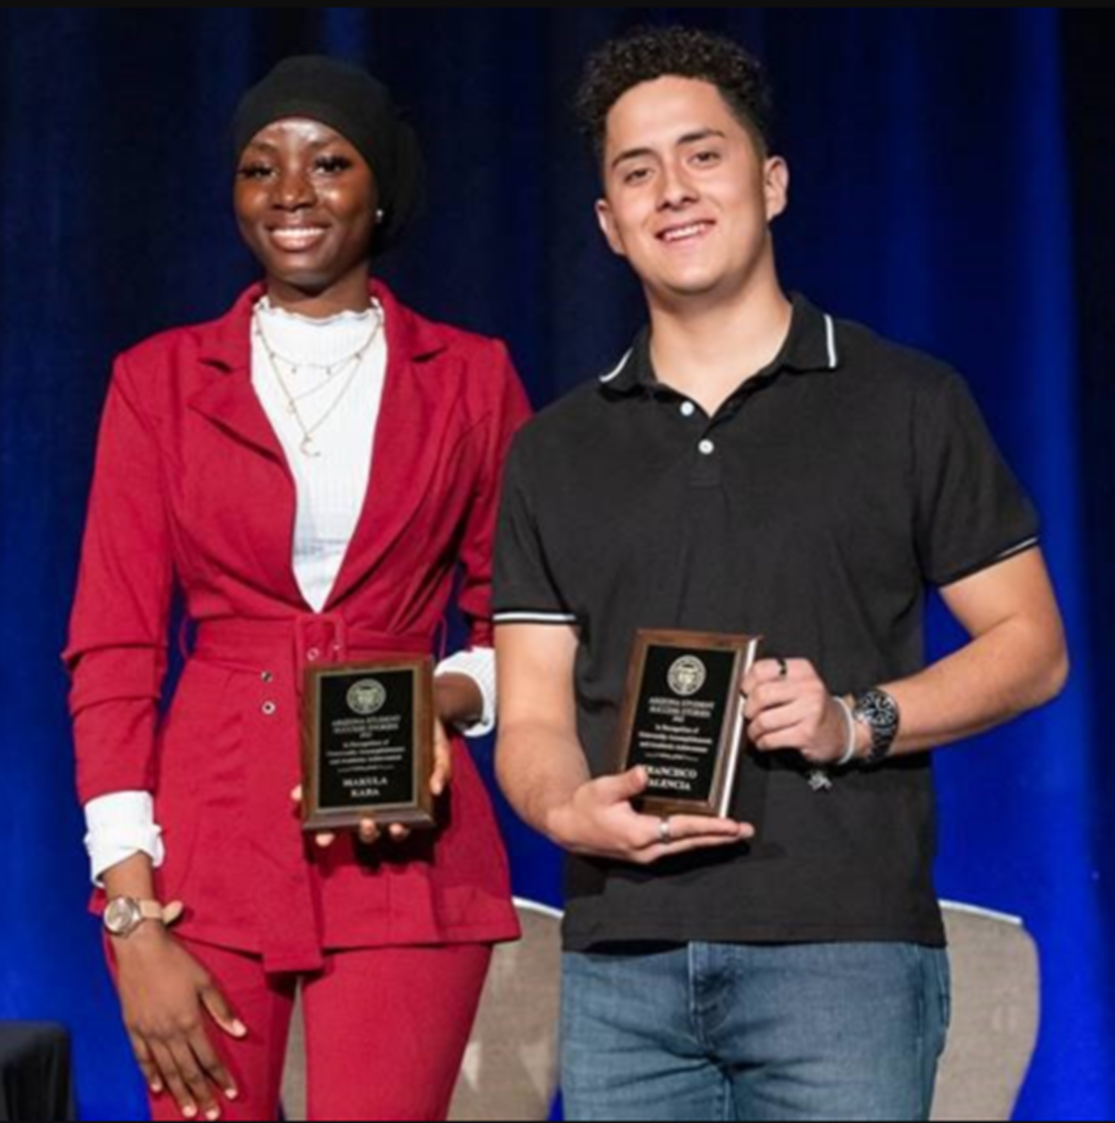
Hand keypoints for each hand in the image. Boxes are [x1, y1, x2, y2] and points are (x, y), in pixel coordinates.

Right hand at [112, 924, 244, 1119]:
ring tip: (190, 1110)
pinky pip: (142, 1059)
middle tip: (211, 1114)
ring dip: (179, 1092)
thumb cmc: (176, 961)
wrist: (141, 949)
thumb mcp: (206, 980)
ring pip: (166, 1071)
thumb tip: (240, 1032)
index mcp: (189, 1020)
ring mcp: (149, 1032)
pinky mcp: (133, 1028)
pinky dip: (151, 1076)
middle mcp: (169, 1032)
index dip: (220, 1078)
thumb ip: (222, 1009)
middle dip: (202, 1094)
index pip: (209, 1058)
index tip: (230, 1094)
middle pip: (188, 1071)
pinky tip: (158, 1089)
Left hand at [291, 717, 453, 847]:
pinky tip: (298, 796)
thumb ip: (440, 770)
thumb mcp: (438, 751)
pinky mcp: (340, 771)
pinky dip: (308, 792)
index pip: (399, 822)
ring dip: (335, 827)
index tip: (395, 827)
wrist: (418, 707)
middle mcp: (379, 798)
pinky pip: (322, 786)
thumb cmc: (427, 736)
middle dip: (366, 831)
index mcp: (403, 798)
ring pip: (344, 815)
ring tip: (327, 833)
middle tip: (366, 824)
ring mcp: (358, 786)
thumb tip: (434, 789)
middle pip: (371, 825)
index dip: (396, 831)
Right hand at [547, 767, 752, 865]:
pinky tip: (705, 834)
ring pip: (687, 847)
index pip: (683, 829)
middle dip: (720, 838)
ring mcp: (647, 852)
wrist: (568, 826)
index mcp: (640, 834)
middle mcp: (647, 848)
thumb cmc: (584, 807)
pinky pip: (677, 846)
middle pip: (692, 843)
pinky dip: (695, 839)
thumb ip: (626, 782)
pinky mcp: (645, 850)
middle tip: (745, 832)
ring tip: (733, 834)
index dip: (710, 827)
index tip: (731, 825)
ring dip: (711, 840)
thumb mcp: (603, 789)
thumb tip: (644, 773)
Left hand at [743, 658, 853, 765]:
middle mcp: (808, 687)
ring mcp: (809, 711)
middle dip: (748, 709)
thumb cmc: (812, 707)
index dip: (747, 683)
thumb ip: (773, 682)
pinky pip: (771, 739)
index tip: (745, 692)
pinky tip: (765, 741)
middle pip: (760, 694)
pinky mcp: (806, 734)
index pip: (762, 669)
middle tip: (749, 714)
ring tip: (755, 731)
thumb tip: (742, 692)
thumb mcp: (798, 685)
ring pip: (763, 720)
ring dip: (753, 730)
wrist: (842, 730)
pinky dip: (762, 742)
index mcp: (802, 670)